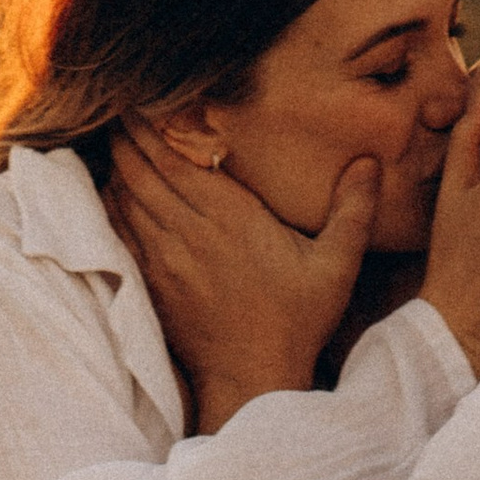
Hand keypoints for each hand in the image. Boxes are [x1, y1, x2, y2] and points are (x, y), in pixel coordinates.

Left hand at [108, 122, 379, 431]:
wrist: (251, 382)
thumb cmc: (296, 322)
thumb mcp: (336, 266)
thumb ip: (353, 211)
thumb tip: (369, 164)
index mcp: (231, 218)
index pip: (177, 159)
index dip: (153, 127)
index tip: (143, 97)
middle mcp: (190, 232)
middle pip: (144, 171)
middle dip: (129, 135)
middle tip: (118, 104)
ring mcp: (166, 259)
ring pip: (128, 198)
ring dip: (119, 165)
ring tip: (113, 136)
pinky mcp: (153, 283)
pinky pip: (123, 231)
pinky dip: (113, 205)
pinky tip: (111, 190)